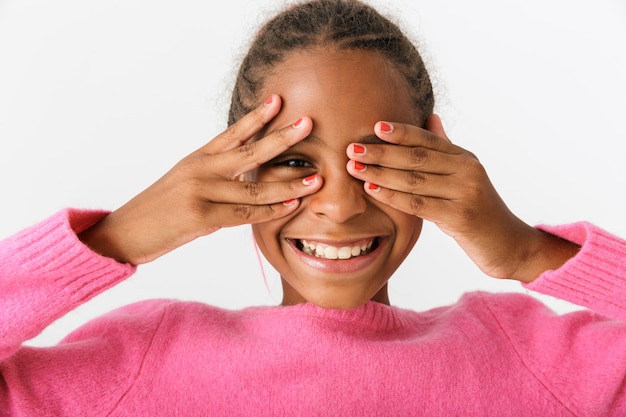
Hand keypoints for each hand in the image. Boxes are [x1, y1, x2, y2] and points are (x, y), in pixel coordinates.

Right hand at [79, 95, 321, 264]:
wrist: (124, 233)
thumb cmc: (159, 210)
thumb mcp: (185, 183)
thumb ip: (215, 176)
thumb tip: (247, 177)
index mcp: (197, 159)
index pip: (233, 134)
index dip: (257, 117)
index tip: (279, 101)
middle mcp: (200, 170)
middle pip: (249, 152)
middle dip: (282, 138)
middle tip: (308, 124)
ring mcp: (200, 192)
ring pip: (254, 188)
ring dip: (288, 185)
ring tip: (315, 180)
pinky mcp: (200, 216)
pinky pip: (244, 214)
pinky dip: (270, 211)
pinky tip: (291, 206)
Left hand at [346, 115, 577, 281]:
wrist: (506, 244)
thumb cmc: (477, 210)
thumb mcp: (464, 176)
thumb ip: (445, 149)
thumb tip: (431, 117)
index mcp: (465, 158)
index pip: (428, 140)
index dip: (401, 132)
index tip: (375, 127)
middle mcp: (467, 171)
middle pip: (417, 157)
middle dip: (381, 152)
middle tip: (352, 148)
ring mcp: (465, 193)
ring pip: (414, 179)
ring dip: (380, 173)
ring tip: (354, 167)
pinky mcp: (460, 217)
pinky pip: (418, 204)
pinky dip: (393, 195)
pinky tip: (372, 189)